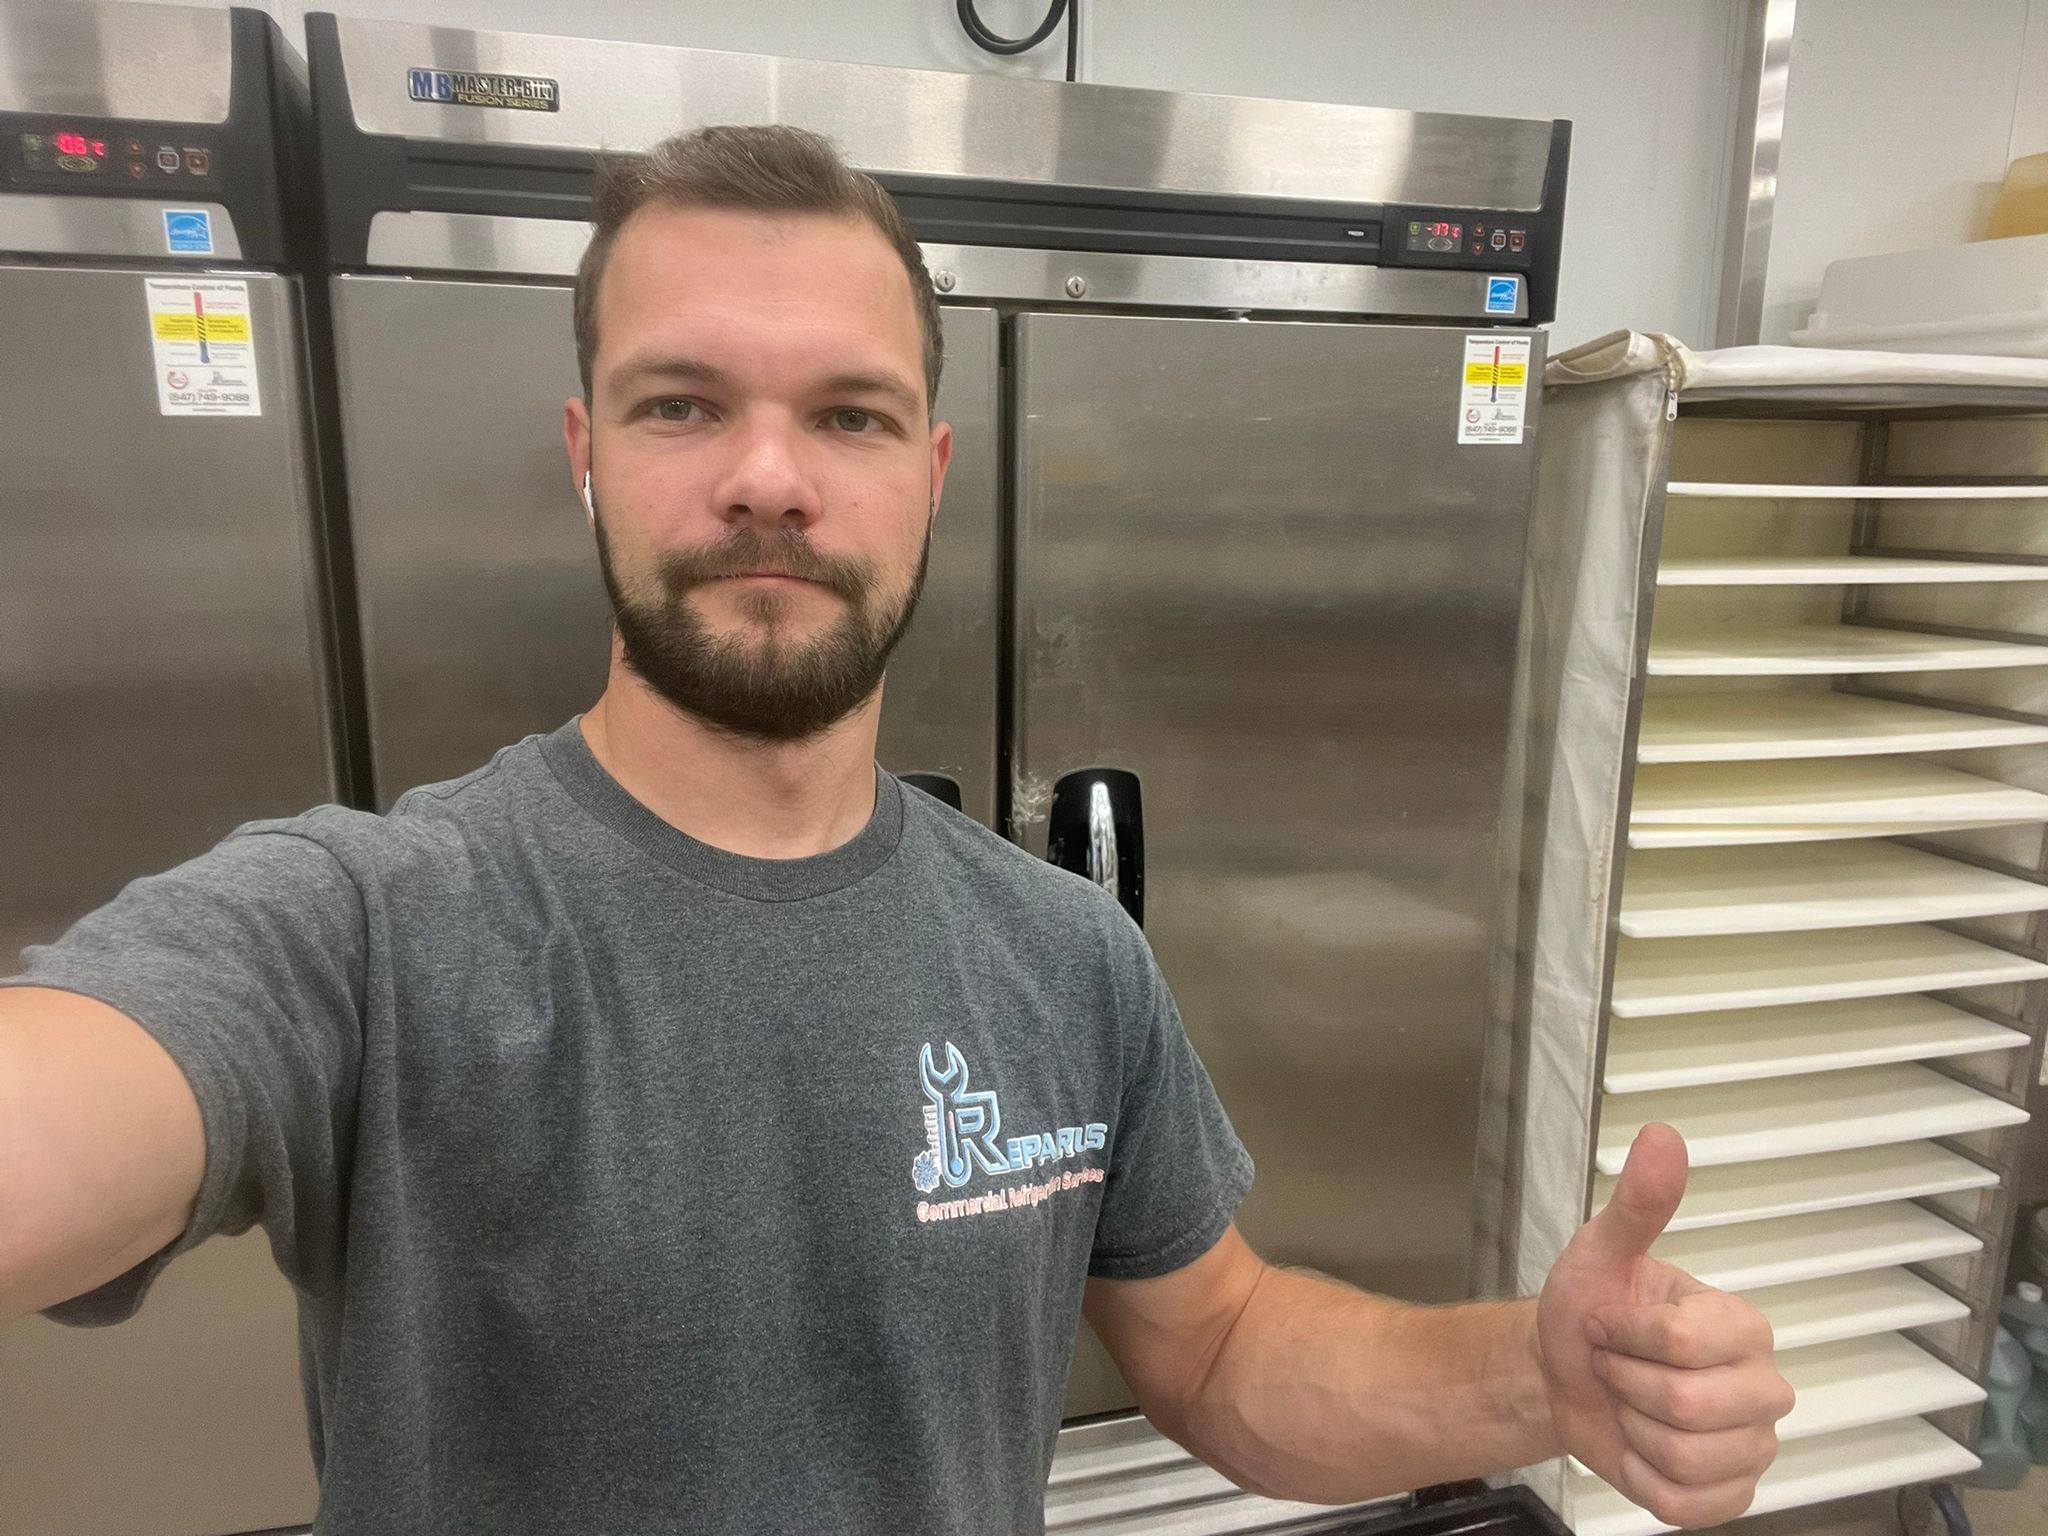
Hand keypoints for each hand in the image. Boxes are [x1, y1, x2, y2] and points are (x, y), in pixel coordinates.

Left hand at [1536, 1123, 1794, 1526]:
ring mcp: (1751, 1445)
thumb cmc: (1587, 1311)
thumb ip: (1637, 1203)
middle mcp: (1761, 1387)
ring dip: (1632, 1430)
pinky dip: (1644, 1479)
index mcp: (1741, 1325)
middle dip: (1627, 1384)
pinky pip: (1687, 1505)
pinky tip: (1639, 1447)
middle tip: (1616, 1365)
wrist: (1560, 1375)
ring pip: (1686, 1458)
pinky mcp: (1729, 1495)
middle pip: (1691, 1407)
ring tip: (1628, 1402)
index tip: (1610, 1322)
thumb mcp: (1601, 1251)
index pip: (1685, 1343)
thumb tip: (1664, 1138)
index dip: (1628, 1337)